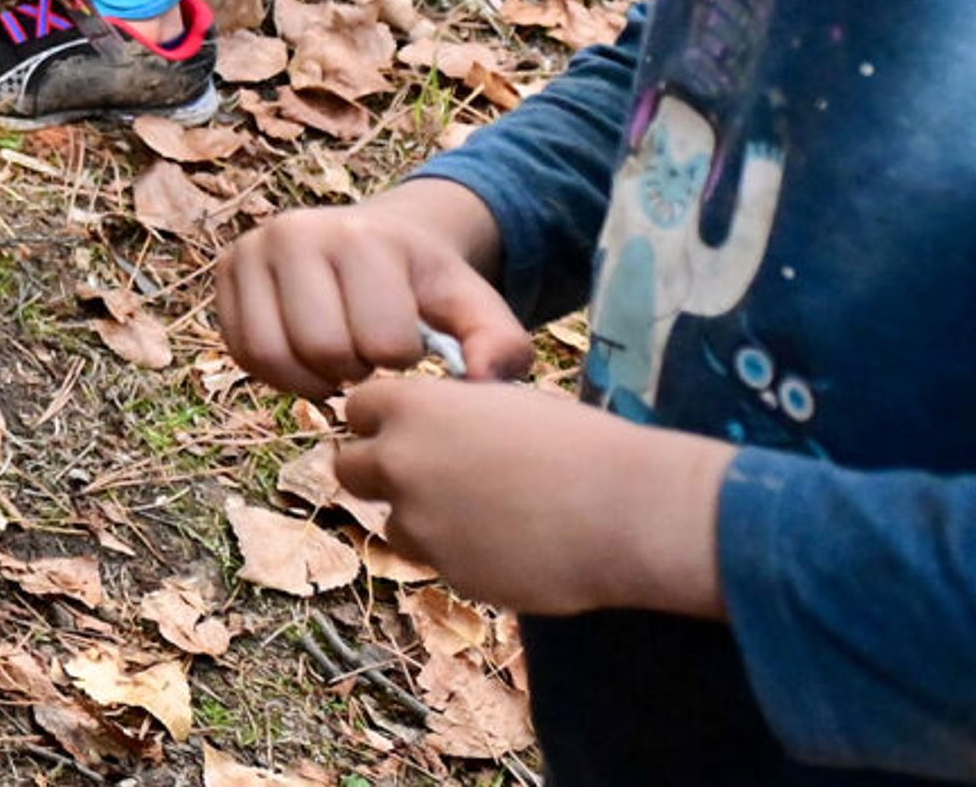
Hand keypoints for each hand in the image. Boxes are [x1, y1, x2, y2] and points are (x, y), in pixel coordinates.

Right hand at [216, 181, 533, 400]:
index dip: (400, 361)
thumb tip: (484, 383)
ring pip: (270, 354)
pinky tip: (308, 360)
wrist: (372, 238)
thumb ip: (501, 344)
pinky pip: (240, 351)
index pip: (380, 342)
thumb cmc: (423, 282)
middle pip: (321, 349)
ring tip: (339, 362)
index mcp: (361, 238)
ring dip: (311, 376)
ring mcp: (251, 249)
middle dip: (354, 369)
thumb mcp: (474, 304)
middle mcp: (295, 233)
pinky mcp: (224, 272)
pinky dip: (276, 373)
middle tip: (369, 358)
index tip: (408, 345)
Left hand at [335, 374, 731, 618]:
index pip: (356, 408)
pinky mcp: (449, 572)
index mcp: (412, 407)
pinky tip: (507, 546)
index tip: (403, 428)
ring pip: (390, 523)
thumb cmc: (578, 443)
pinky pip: (437, 561)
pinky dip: (459, 555)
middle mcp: (400, 463)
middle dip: (377, 472)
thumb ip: (450, 414)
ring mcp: (421, 523)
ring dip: (419, 520)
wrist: (626, 511)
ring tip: (479, 516)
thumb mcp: (502, 402)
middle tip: (423, 477)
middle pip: (349, 468)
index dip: (379, 419)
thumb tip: (433, 425)